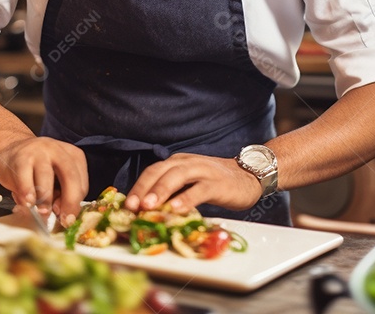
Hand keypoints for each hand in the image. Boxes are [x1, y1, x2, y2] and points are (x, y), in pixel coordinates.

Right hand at [0, 137, 88, 224]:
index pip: (81, 182)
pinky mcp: (20, 159)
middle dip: (68, 202)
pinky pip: (25, 181)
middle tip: (63, 220)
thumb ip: (62, 193)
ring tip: (43, 213)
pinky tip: (28, 203)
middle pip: (70, 177)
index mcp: (72, 155)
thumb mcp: (55, 178)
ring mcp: (38, 153)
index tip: (69, 218)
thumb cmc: (36, 169)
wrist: (10, 150)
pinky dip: (27, 196)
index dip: (76, 203)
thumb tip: (62, 213)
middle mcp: (57, 151)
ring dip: (45, 201)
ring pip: (46, 180)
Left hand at [125, 152, 260, 213]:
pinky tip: (176, 209)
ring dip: (160, 190)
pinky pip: (199, 190)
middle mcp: (186, 163)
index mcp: (177, 162)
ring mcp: (202, 171)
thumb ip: (171, 192)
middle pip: (159, 172)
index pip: (152, 172)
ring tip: (148, 206)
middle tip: (131, 206)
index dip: (137, 187)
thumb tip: (147, 211)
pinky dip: (186, 199)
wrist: (249, 175)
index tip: (126, 204)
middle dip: (143, 189)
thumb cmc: (215, 183)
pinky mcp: (217, 183)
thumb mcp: (189, 183)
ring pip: (177, 177)